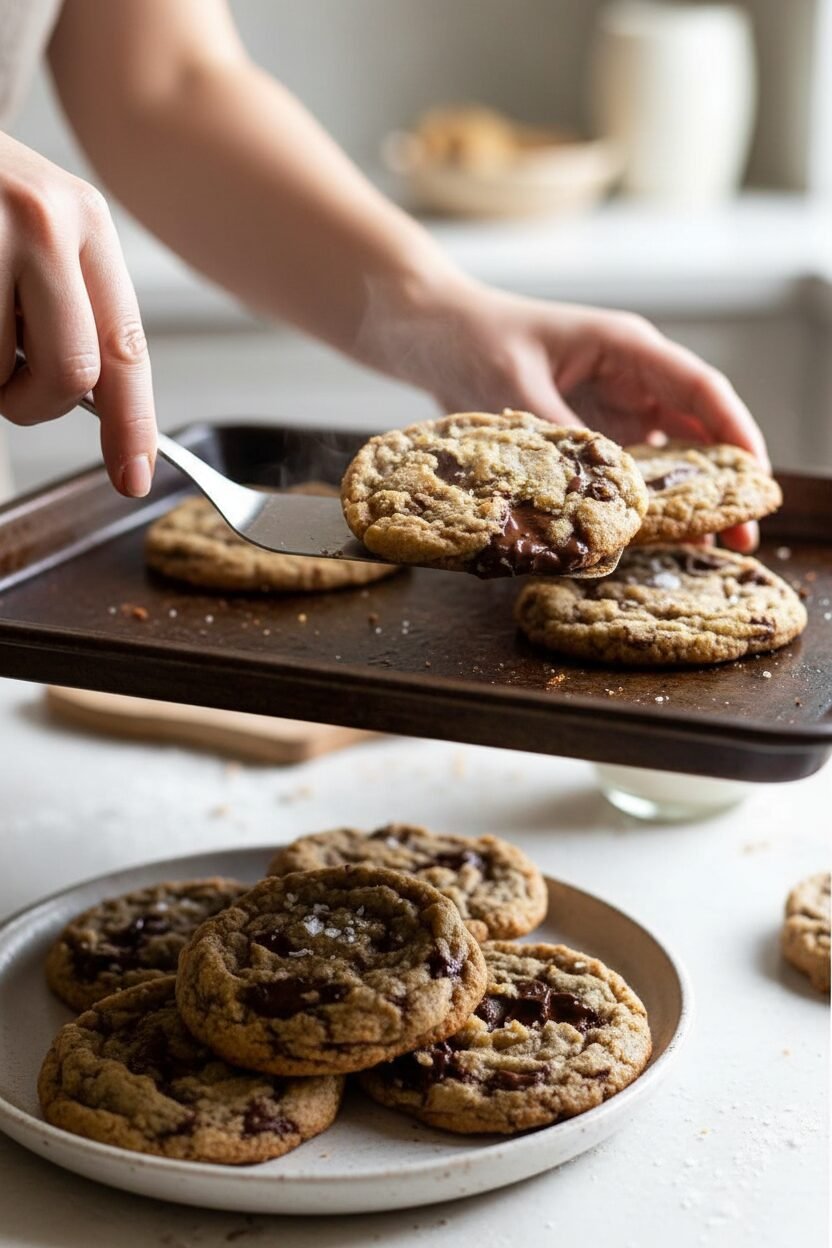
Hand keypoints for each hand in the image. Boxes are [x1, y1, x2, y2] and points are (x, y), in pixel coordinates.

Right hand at [0, 133, 155, 495]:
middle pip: (71, 374)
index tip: (133, 476)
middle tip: (2, 386)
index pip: (125, 347)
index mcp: (84, 222)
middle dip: (33, 403)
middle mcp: (45, 221)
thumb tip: (93, 401)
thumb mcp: (31, 227)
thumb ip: (68, 304)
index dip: (132, 424)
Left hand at [378, 277, 768, 552]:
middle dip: (723, 482)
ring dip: (685, 500)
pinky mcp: (585, 434)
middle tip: (742, 536)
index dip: (735, 434)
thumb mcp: (514, 385)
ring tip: (706, 549)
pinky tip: (649, 538)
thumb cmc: (470, 337)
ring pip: (665, 457)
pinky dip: (639, 502)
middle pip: (695, 430)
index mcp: (625, 348)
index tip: (755, 480)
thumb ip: (558, 435)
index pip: (700, 390)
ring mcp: (608, 408)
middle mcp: (628, 378)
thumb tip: (597, 492)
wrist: (427, 332)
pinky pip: (624, 471)